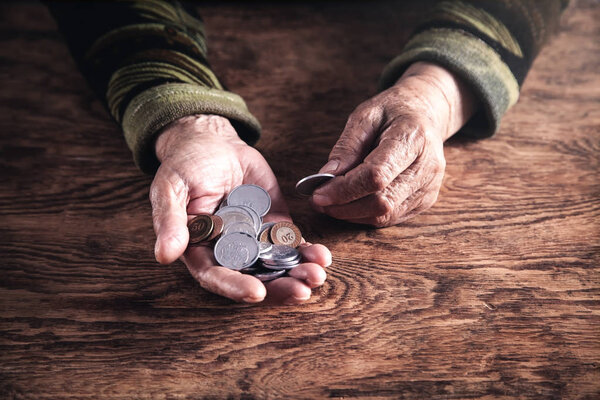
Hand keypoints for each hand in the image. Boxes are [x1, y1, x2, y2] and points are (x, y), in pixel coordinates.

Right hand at [151, 114, 330, 303]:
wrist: (212, 142)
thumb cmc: (184, 165)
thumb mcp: (171, 188)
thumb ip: (170, 221)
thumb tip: (165, 255)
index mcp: (200, 248)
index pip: (216, 276)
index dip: (235, 287)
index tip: (257, 293)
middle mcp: (229, 250)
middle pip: (254, 277)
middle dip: (279, 286)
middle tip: (302, 290)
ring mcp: (254, 238)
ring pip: (277, 264)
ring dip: (298, 272)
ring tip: (317, 274)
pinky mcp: (274, 223)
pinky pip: (292, 242)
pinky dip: (307, 250)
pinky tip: (322, 255)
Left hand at [311, 61, 475, 226]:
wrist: (426, 115)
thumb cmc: (394, 112)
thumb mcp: (366, 115)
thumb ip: (347, 146)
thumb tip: (327, 176)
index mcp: (413, 138)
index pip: (376, 176)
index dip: (344, 189)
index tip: (317, 194)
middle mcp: (427, 167)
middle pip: (381, 202)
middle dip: (343, 206)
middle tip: (318, 201)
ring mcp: (429, 187)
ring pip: (385, 215)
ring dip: (352, 214)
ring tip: (331, 202)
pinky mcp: (426, 201)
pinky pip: (391, 218)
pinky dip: (365, 215)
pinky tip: (351, 203)